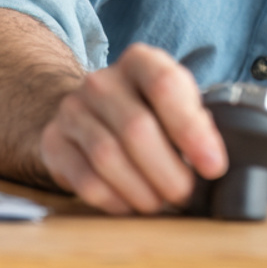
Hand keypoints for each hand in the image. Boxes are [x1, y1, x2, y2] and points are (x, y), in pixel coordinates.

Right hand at [39, 42, 227, 214]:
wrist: (86, 109)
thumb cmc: (145, 107)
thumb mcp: (174, 101)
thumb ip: (195, 120)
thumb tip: (212, 158)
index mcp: (140, 61)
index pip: (165, 85)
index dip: (192, 129)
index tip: (213, 165)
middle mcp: (102, 81)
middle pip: (137, 128)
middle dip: (168, 170)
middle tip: (185, 194)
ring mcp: (73, 110)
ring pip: (108, 157)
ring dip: (141, 190)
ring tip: (160, 203)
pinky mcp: (53, 142)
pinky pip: (84, 180)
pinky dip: (114, 200)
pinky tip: (131, 206)